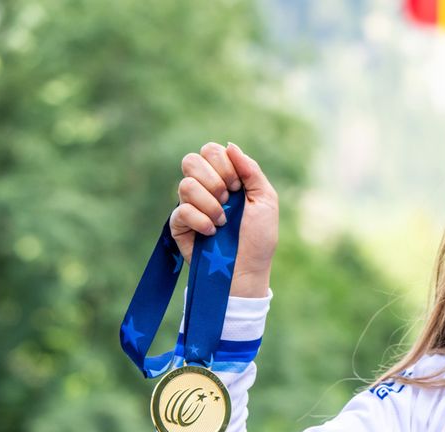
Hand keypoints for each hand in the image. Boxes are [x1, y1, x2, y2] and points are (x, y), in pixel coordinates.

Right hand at [169, 142, 278, 296]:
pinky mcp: (179, 225)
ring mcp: (190, 206)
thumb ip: (251, 171)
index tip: (238, 187)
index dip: (224, 165)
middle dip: (214, 180)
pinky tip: (211, 232)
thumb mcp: (265, 201)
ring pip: (185, 185)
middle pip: (191, 160)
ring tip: (222, 221)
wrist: (247, 270)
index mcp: (224, 179)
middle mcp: (204, 189)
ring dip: (210, 204)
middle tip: (229, 200)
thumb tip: (230, 146)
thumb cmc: (259, 239)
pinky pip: (181, 210)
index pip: (210, 151)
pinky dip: (200, 220)